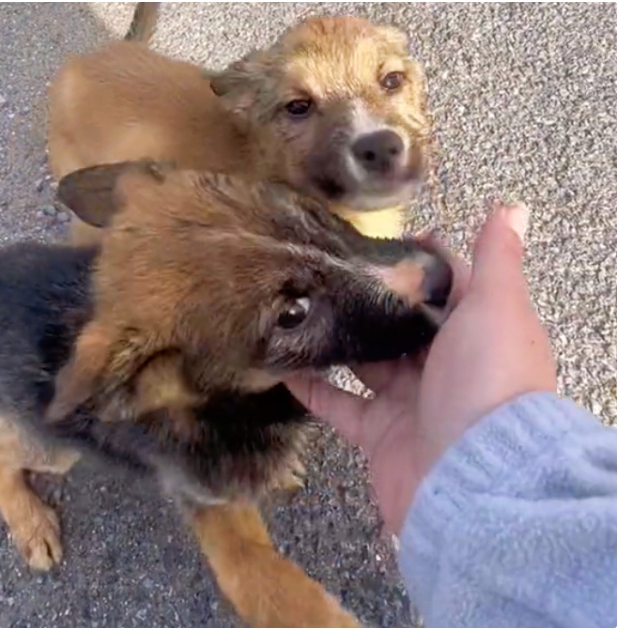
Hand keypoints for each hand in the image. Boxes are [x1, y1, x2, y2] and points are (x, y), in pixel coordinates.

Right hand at [284, 203, 557, 532]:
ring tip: (299, 306)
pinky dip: (311, 386)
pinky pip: (339, 404)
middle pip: (405, 324)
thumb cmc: (487, 383)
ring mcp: (411, 402)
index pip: (452, 287)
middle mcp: (449, 367)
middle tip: (326, 268)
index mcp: (482, 334)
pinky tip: (281, 363)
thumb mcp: (496, 307)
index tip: (380, 237)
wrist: (472, 478)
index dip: (421, 260)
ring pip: (367, 361)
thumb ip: (496, 259)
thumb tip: (509, 207)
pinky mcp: (378, 434)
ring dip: (337, 338)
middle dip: (371, 299)